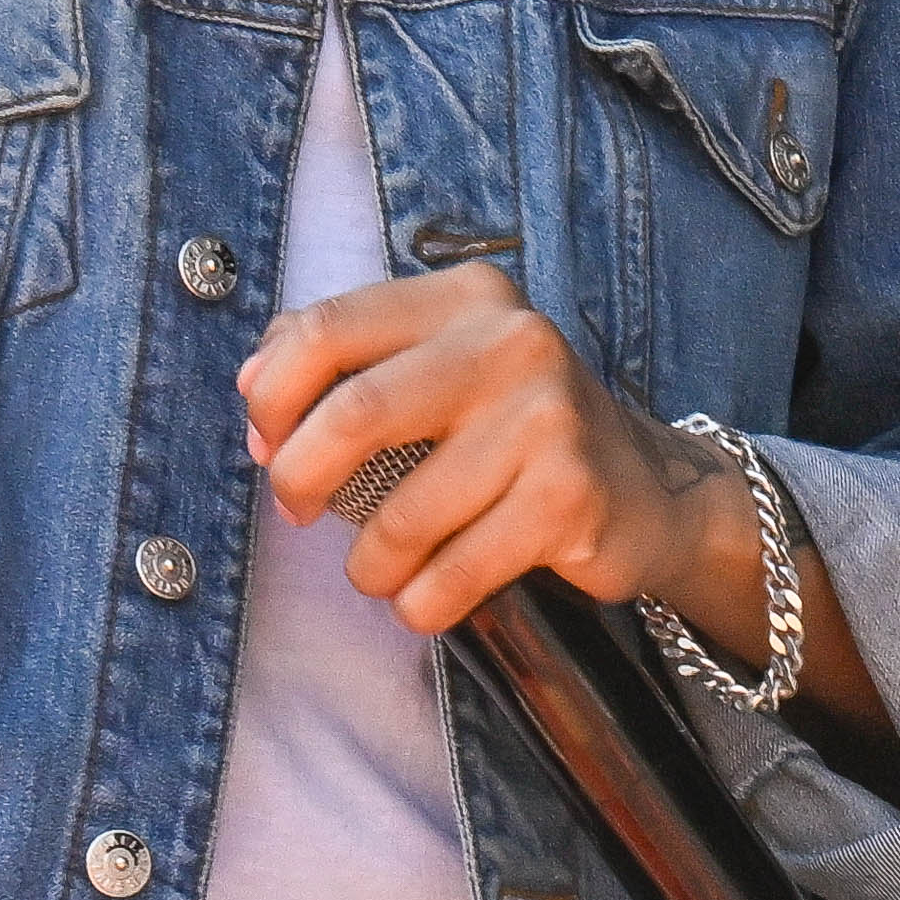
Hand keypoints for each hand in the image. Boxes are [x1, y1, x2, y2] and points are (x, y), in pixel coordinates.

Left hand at [233, 261, 876, 736]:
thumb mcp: (437, 367)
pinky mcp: (571, 499)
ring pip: (401, 517)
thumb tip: (250, 387)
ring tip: (379, 571)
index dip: (271, 397)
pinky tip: (428, 597)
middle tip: (296, 510)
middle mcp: (514, 341)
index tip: (264, 445)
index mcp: (467, 296)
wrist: (648, 490)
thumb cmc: (509, 431)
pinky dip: (419, 602)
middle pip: (355, 412)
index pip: (325, 327)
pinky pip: (452, 575)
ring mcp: (550, 419)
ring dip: (369, 565)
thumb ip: (341, 358)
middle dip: (301, 477)